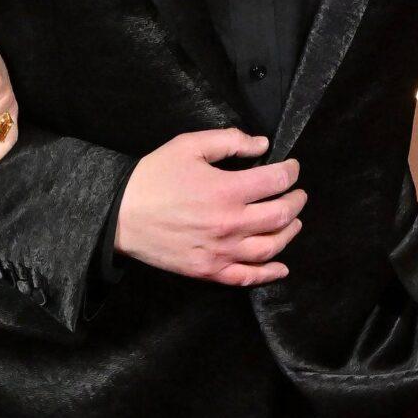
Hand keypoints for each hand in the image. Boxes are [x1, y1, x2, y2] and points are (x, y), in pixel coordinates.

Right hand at [113, 131, 303, 284]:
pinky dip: (269, 273)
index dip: (291, 172)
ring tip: (293, 222)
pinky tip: (281, 267)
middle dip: (296, 201)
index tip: (291, 168)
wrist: (120, 215)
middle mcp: (230, 224)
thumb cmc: (153, 178)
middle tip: (297, 194)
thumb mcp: (188, 145)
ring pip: (271, 246)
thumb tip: (261, 145)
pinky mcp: (209, 271)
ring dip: (289, 232)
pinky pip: (247, 277)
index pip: (276, 181)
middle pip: (281, 215)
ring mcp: (221, 251)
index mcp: (227, 190)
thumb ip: (229, 141)